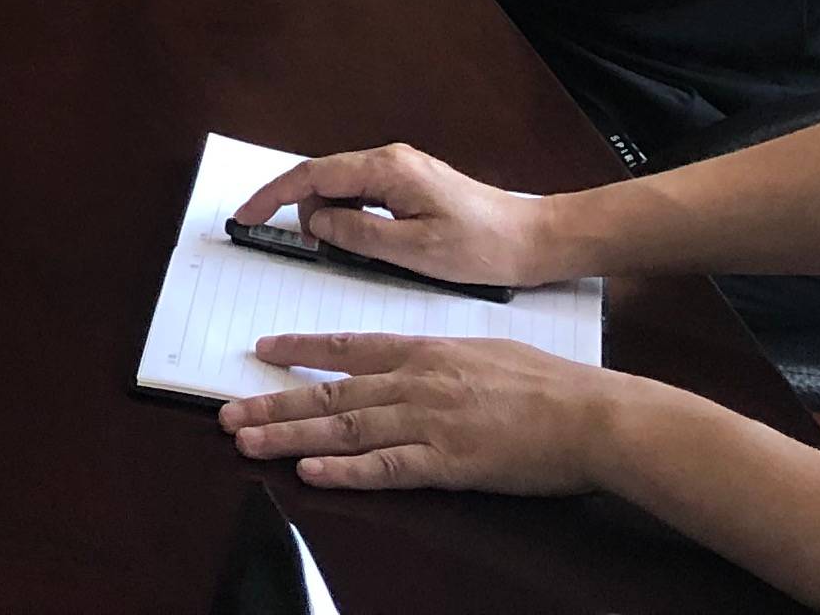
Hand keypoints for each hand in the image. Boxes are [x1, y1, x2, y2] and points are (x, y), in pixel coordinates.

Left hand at [218, 338, 633, 497]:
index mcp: (426, 349)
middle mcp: (416, 381)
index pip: (347, 347)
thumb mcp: (485, 350)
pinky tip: (310, 472)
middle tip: (227, 412)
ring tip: (247, 440)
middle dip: (273, 402)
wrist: (591, 414)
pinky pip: (385, 468)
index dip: (300, 350)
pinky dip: (344, 471)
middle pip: (330, 392)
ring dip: (289, 435)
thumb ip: (441, 357)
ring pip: (344, 427)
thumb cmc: (549, 384)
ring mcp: (428, 421)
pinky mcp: (448, 462)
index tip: (262, 352)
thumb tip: (414, 358)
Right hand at [226, 143, 564, 289]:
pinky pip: (363, 196)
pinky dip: (349, 217)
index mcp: (387, 169)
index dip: (273, 195)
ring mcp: (400, 171)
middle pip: (323, 178)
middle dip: (302, 210)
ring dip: (328, 217)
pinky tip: (359, 242)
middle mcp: (389, 160)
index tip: (245, 216)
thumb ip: (358, 234)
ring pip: (342, 188)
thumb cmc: (481, 246)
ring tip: (338, 251)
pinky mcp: (410, 186)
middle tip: (307, 250)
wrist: (533, 239)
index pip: (312, 174)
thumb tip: (316, 222)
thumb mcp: (414, 251)